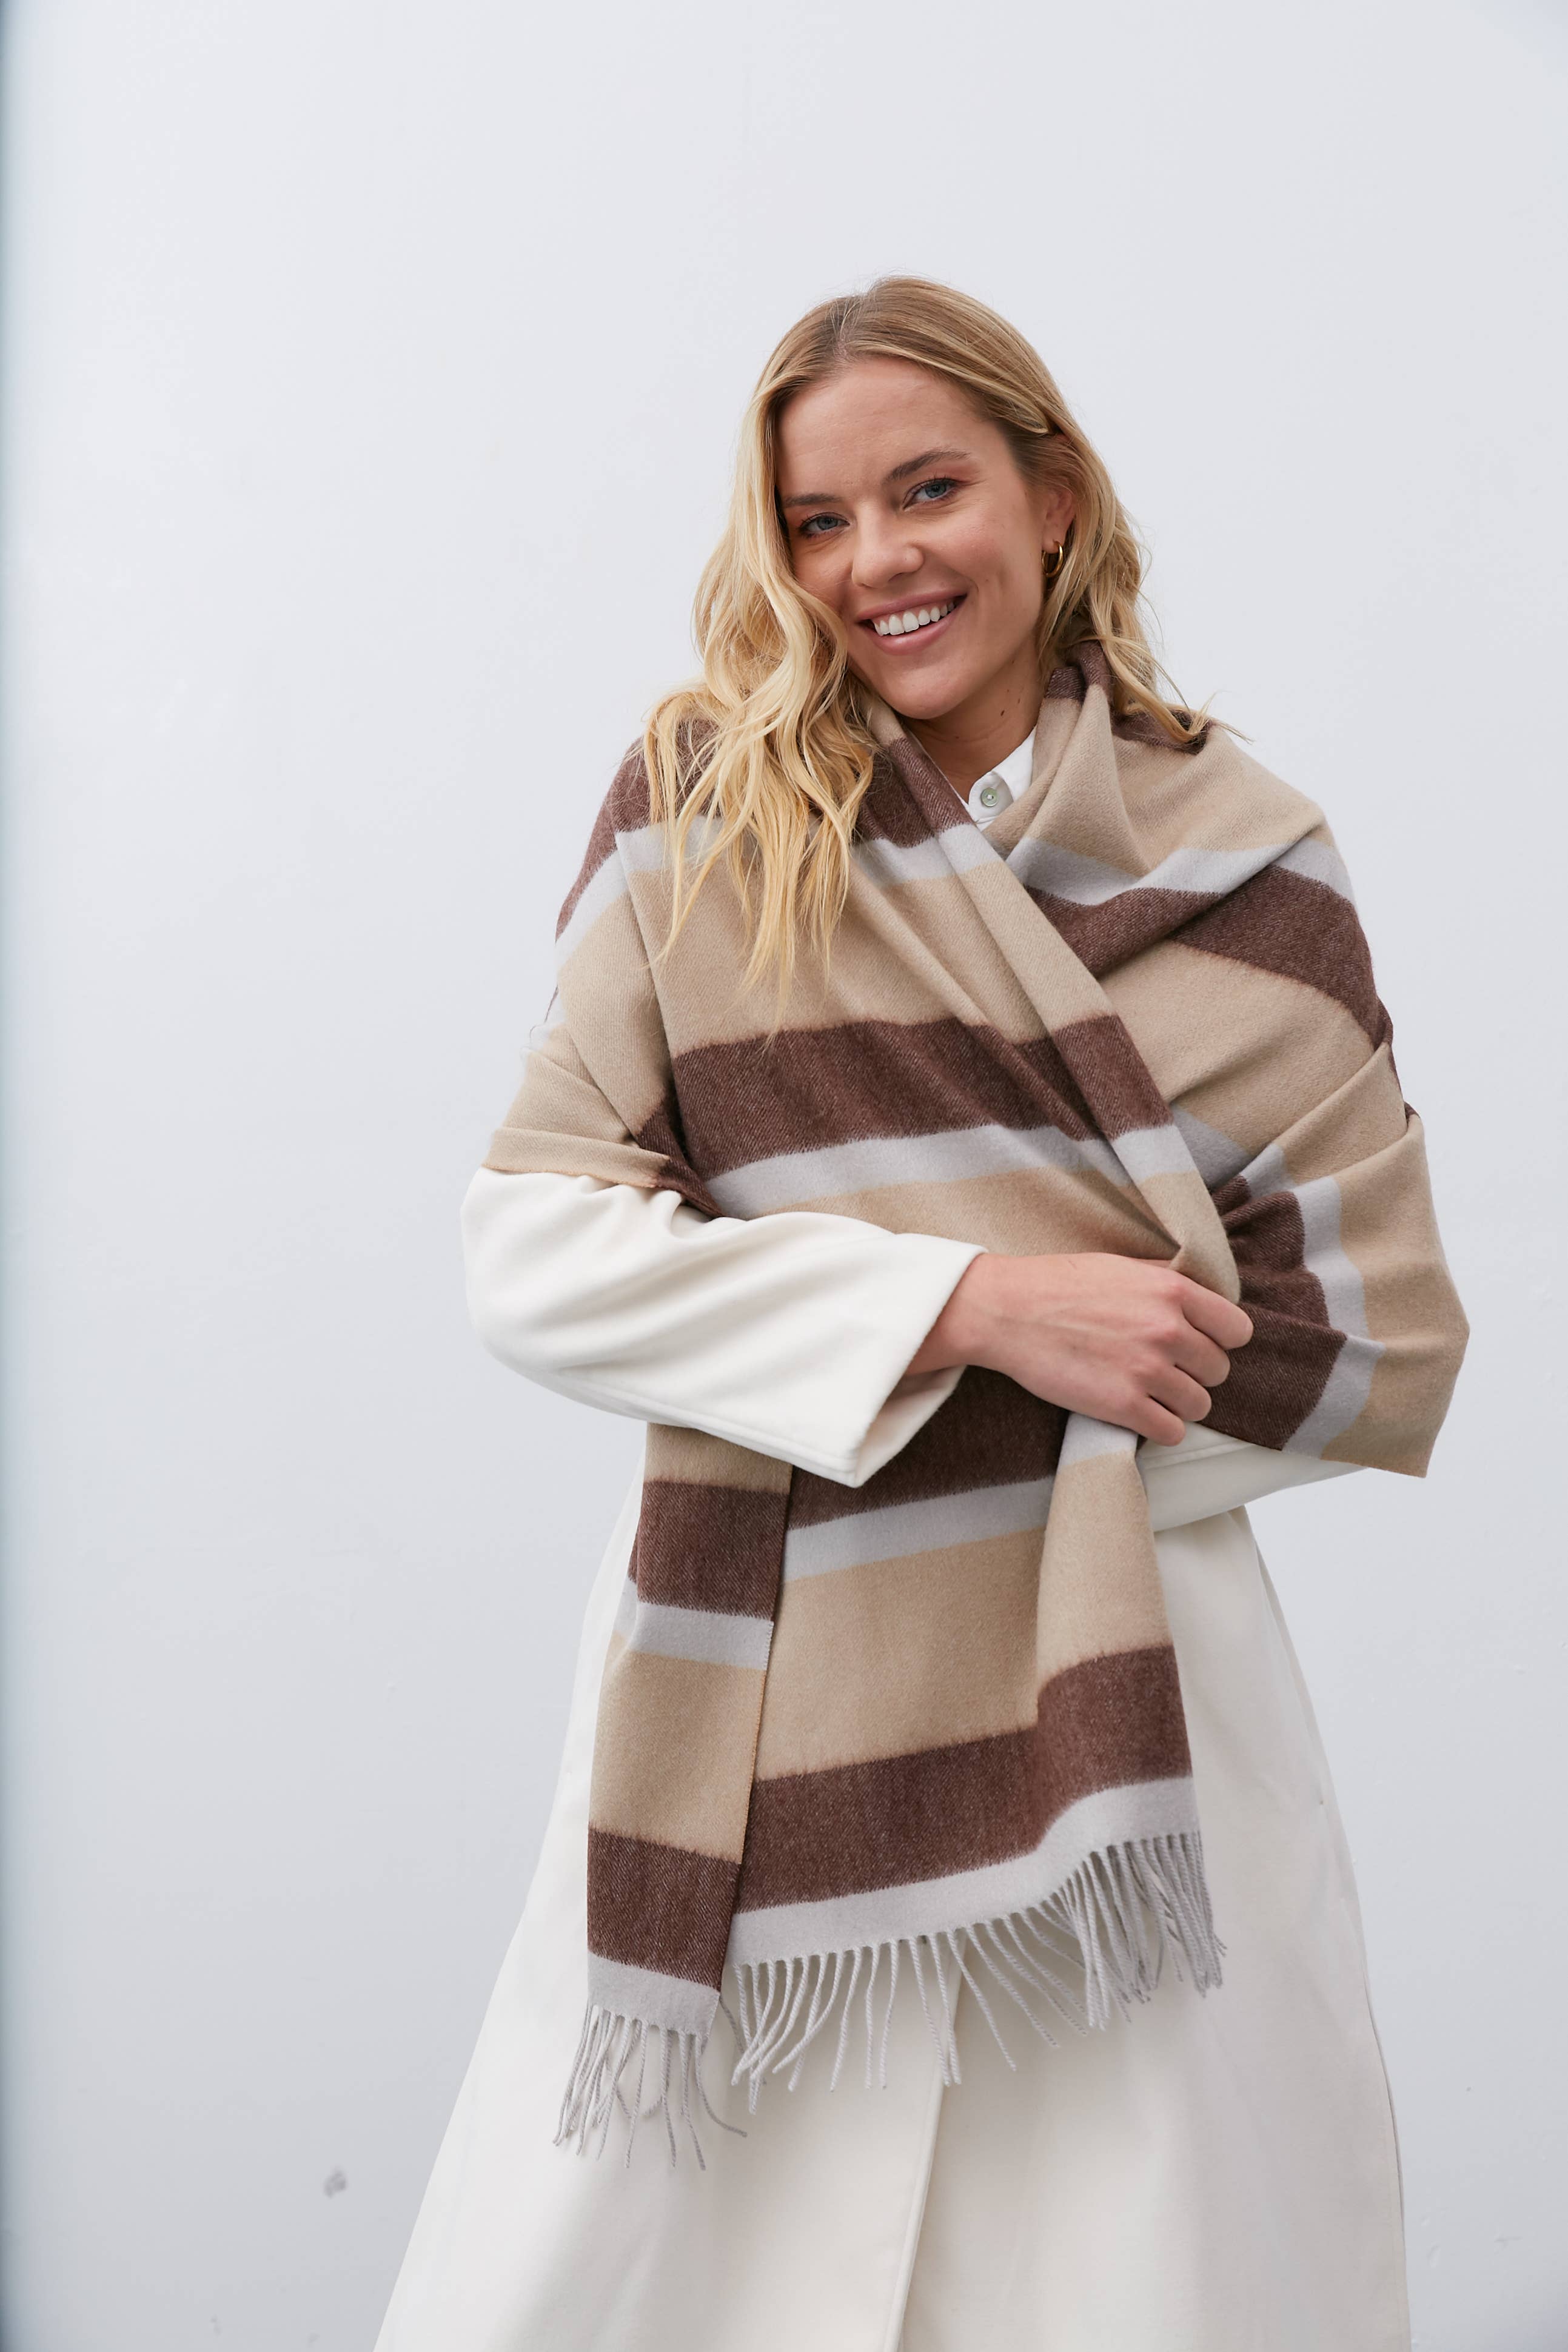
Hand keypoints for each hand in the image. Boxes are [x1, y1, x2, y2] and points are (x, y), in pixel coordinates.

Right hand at [905, 1253, 1253, 1444]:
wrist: (1006, 1311)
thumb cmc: (1057, 1285)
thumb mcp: (1121, 1266)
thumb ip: (1166, 1282)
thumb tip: (1202, 1297)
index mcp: (1172, 1291)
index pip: (1237, 1330)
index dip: (1221, 1341)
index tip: (1200, 1345)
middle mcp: (1168, 1330)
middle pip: (1218, 1371)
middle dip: (1195, 1373)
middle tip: (1164, 1370)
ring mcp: (1147, 1370)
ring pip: (1200, 1405)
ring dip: (1179, 1404)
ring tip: (1150, 1393)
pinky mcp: (1123, 1406)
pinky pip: (1172, 1432)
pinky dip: (1161, 1428)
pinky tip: (1139, 1414)